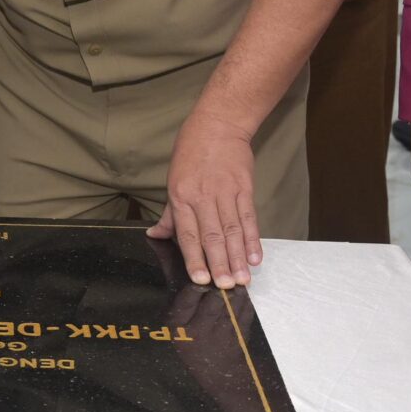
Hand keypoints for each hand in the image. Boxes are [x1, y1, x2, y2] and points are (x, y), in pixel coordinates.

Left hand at [148, 113, 260, 288]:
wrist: (218, 124)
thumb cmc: (191, 152)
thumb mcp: (173, 180)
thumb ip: (169, 214)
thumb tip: (155, 235)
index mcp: (181, 196)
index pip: (187, 234)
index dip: (194, 258)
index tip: (201, 279)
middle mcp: (203, 196)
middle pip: (212, 236)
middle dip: (219, 264)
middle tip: (227, 287)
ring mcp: (225, 192)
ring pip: (232, 231)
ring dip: (238, 257)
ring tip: (243, 279)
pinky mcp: (244, 188)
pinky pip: (249, 217)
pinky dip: (253, 238)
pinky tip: (255, 256)